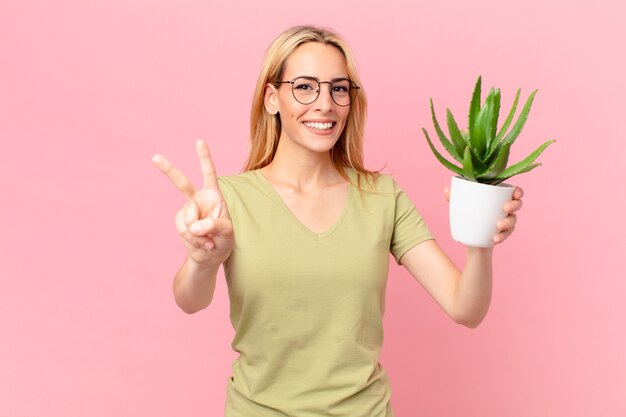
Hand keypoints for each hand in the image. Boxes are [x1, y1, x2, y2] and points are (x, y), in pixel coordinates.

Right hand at [152, 140, 233, 267]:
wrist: (211, 256)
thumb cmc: (224, 240)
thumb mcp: (227, 233)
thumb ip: (214, 226)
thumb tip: (195, 226)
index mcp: (213, 196)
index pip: (209, 174)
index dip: (204, 158)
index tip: (199, 141)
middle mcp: (198, 200)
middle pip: (182, 183)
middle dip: (168, 170)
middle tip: (155, 157)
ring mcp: (187, 211)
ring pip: (187, 220)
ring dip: (198, 235)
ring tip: (209, 241)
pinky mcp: (180, 222)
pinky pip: (183, 230)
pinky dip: (193, 240)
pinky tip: (201, 244)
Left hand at [443, 186, 523, 244]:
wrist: (470, 239)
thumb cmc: (468, 216)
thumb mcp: (460, 207)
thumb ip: (454, 198)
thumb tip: (446, 190)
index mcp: (498, 198)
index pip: (514, 192)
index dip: (518, 191)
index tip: (515, 193)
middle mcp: (505, 209)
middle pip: (518, 204)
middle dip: (514, 205)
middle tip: (505, 208)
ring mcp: (506, 221)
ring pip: (514, 220)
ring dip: (508, 222)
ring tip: (498, 226)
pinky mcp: (503, 234)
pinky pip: (507, 234)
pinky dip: (502, 236)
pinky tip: (495, 239)